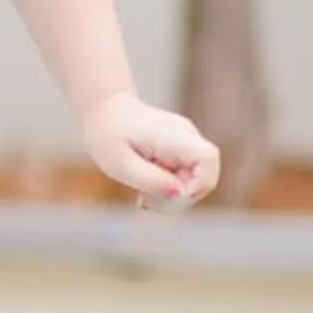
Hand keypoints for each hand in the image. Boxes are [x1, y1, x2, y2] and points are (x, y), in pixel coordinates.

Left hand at [82, 90, 219, 209]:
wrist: (104, 112)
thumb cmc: (108, 137)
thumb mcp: (121, 165)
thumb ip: (152, 180)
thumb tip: (181, 194)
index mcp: (173, 135)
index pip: (208, 158)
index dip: (198, 184)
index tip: (168, 194)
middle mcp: (187, 136)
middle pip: (204, 177)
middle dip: (179, 199)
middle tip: (145, 201)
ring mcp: (187, 143)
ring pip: (195, 183)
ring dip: (171, 198)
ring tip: (142, 196)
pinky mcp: (182, 152)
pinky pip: (185, 179)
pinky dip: (168, 191)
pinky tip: (146, 191)